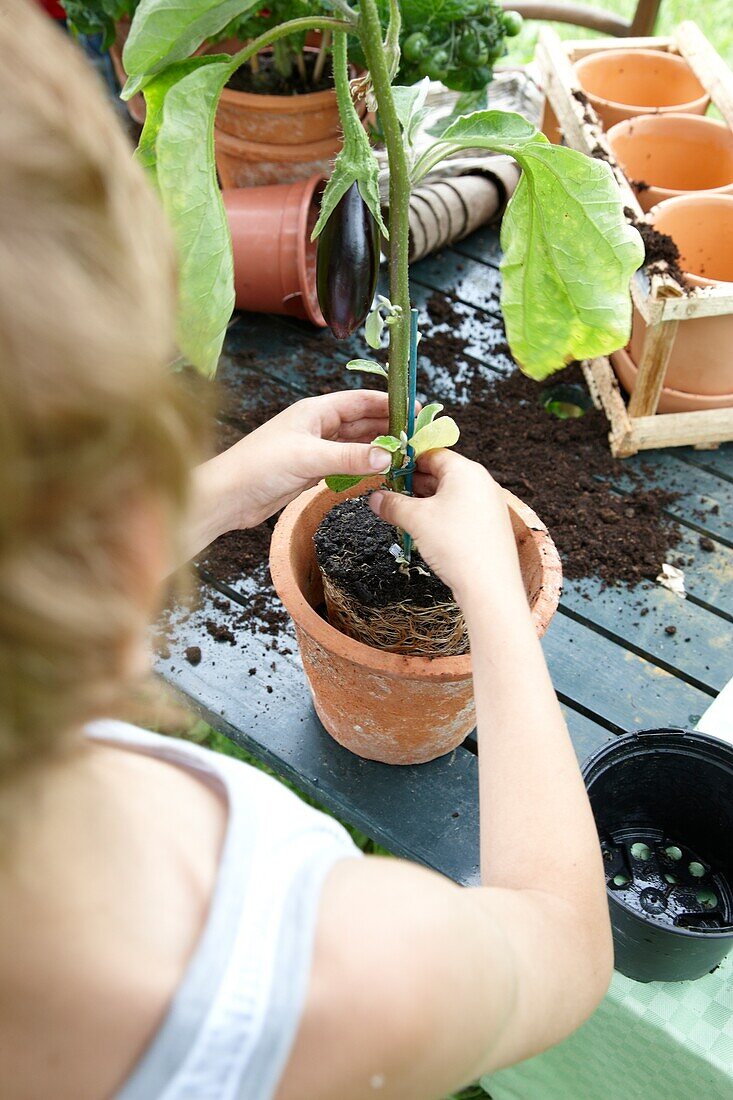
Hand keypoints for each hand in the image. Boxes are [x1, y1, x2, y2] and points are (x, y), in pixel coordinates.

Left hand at [189, 391, 394, 551]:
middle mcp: (316, 426)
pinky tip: (380, 471)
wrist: (228, 496)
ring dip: (377, 448)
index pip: (359, 401)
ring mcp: (314, 448)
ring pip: (355, 444)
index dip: (387, 403)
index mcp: (314, 411)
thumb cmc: (259, 466)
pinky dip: (363, 466)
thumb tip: (388, 455)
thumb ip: (350, 457)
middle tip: (417, 436)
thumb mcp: (309, 458)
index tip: (414, 410)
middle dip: (388, 426)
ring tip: (405, 454)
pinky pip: (345, 463)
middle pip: (361, 421)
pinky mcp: (311, 470)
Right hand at [369, 449, 525, 606]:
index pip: (432, 454)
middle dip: (414, 483)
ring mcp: (488, 504)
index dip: (407, 461)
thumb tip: (375, 498)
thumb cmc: (457, 545)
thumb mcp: (416, 519)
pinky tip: (425, 529)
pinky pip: (460, 511)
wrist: (489, 586)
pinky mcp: (489, 525)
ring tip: (403, 513)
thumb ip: (392, 504)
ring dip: (425, 501)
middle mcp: (481, 483)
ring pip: (450, 494)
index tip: (388, 471)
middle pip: (441, 473)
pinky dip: (441, 515)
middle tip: (390, 493)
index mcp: (466, 471)